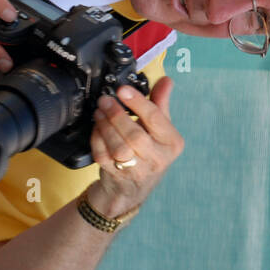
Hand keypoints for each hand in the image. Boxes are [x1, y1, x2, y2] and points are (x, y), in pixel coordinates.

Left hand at [86, 77, 182, 217]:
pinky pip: (103, 155)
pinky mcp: (118, 176)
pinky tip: (96, 128)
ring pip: (119, 148)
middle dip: (117, 115)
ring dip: (105, 127)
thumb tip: (166, 80)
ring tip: (99, 112)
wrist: (133, 188)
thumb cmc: (148, 153)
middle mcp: (158, 159)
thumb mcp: (160, 129)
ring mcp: (137, 171)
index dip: (138, 102)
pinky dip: (97, 139)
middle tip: (105, 100)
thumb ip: (160, 103)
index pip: (156, 119)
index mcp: (172, 143)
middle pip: (135, 135)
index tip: (123, 90)